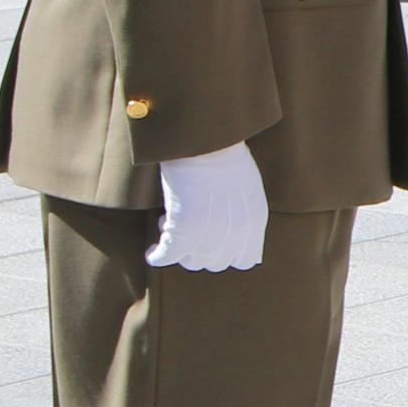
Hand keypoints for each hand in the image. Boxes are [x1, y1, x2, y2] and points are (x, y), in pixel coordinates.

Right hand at [146, 143, 266, 273]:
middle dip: (202, 249)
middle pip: (216, 263)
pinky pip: (165, 258)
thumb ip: (245, 215)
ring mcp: (209, 238)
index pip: (246, 260)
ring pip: (191, 262)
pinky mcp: (181, 234)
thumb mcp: (248, 187)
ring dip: (180, 247)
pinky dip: (157, 255)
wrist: (205, 144)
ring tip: (171, 222)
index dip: (228, 253)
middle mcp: (235, 236)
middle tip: (189, 226)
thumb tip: (234, 236)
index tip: (214, 242)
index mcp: (254, 223)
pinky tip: (153, 249)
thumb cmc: (224, 155)